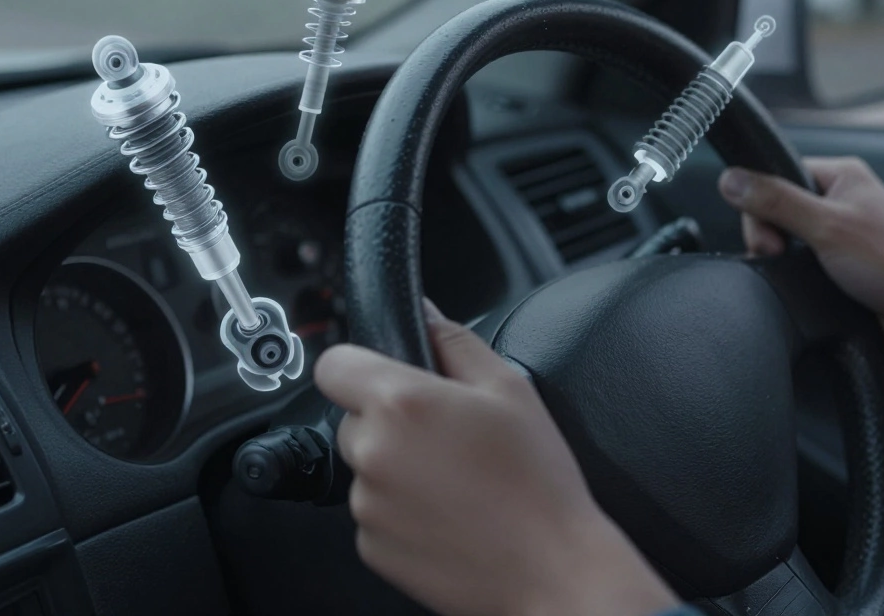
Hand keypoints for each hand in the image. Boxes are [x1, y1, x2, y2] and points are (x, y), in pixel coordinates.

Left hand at [314, 301, 677, 615]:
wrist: (550, 570)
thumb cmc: (538, 482)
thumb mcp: (510, 388)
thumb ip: (454, 340)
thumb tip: (423, 312)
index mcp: (400, 404)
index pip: (333, 364)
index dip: (360, 364)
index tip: (387, 375)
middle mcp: (373, 453)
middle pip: (352, 417)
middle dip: (389, 420)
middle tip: (448, 435)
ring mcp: (367, 506)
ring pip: (366, 467)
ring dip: (397, 467)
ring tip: (458, 480)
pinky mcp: (373, 548)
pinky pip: (375, 513)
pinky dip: (402, 510)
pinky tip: (450, 513)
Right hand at [718, 157, 883, 351]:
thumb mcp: (827, 227)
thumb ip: (775, 202)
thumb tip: (732, 179)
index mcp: (842, 176)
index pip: (775, 175)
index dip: (762, 205)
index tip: (770, 235)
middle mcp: (842, 201)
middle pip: (776, 209)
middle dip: (771, 239)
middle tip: (783, 257)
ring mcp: (843, 235)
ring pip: (788, 242)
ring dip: (787, 261)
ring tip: (808, 275)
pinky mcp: (843, 267)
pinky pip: (803, 266)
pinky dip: (801, 278)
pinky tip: (814, 287)